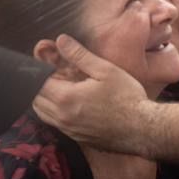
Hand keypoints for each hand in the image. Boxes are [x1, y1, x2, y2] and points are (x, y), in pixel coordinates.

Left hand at [32, 33, 150, 151]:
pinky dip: (55, 112)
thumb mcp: (105, 70)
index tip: (51, 62)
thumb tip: (60, 41)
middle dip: (40, 85)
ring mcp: (69, 130)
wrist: (142, 128)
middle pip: (35, 99)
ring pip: (42, 114)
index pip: (38, 82)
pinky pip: (55, 124)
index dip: (41, 70)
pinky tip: (73, 104)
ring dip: (45, 100)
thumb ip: (79, 55)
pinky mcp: (77, 138)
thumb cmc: (127, 97)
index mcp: (66, 98)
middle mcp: (62, 117)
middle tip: (56, 74)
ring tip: (62, 88)